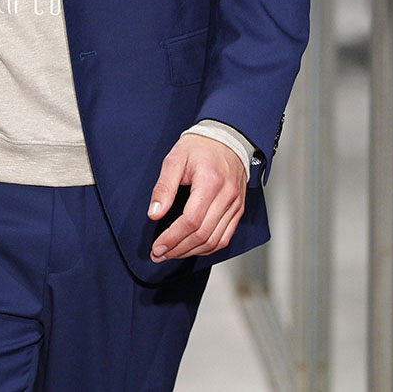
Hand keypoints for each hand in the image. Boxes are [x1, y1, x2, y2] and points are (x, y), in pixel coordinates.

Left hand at [147, 134, 245, 260]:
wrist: (227, 138)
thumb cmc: (200, 147)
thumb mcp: (175, 159)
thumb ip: (164, 187)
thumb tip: (154, 213)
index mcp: (210, 182)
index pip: (191, 220)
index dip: (172, 238)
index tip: (157, 247)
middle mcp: (226, 196)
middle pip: (202, 234)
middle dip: (178, 249)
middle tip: (159, 254)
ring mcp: (235, 205)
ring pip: (215, 241)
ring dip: (191, 252)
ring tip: (172, 253)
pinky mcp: (238, 210)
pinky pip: (225, 237)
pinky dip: (208, 248)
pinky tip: (192, 248)